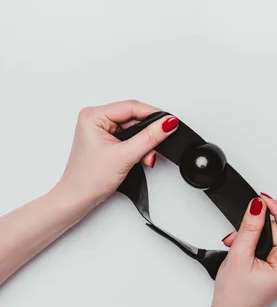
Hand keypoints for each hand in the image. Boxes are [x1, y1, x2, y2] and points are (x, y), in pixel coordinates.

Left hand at [58, 99, 178, 207]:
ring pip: (132, 129)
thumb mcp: (125, 156)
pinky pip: (128, 137)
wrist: (77, 198)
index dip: (152, 114)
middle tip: (154, 148)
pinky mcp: (104, 140)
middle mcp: (95, 119)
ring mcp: (99, 129)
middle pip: (133, 118)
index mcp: (93, 115)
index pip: (131, 107)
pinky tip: (139, 156)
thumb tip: (167, 123)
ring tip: (145, 157)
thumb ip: (149, 138)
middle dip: (147, 134)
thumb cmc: (88, 179)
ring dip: (143, 143)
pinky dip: (137, 147)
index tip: (169, 122)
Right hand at [212, 194, 276, 306]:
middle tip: (238, 231)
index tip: (264, 200)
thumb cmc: (234, 295)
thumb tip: (258, 206)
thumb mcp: (239, 256)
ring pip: (276, 237)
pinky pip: (273, 245)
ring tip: (237, 243)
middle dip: (259, 226)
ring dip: (255, 235)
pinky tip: (244, 248)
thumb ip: (250, 228)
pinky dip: (257, 242)